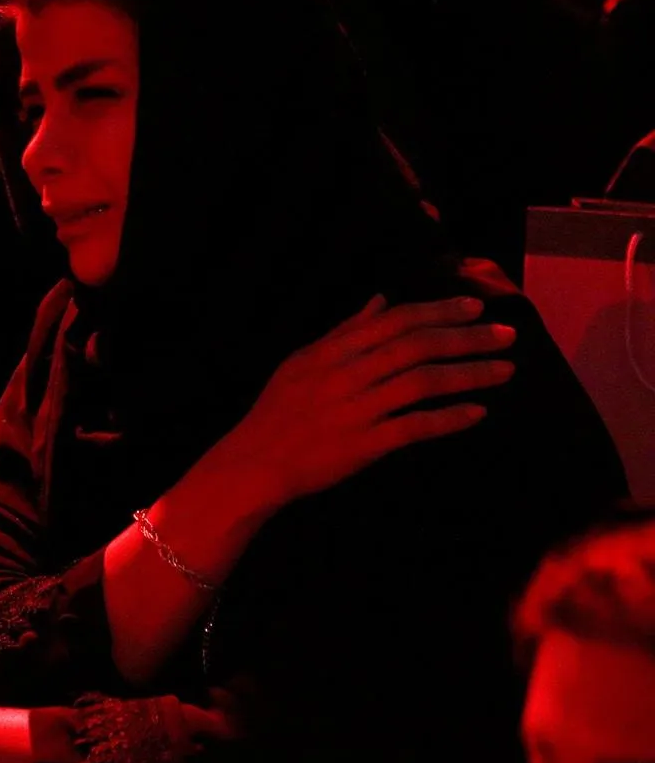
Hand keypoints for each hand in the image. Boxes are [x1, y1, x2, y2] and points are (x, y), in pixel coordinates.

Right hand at [212, 296, 515, 512]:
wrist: (255, 462)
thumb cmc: (279, 411)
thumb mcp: (303, 361)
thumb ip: (345, 332)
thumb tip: (380, 300)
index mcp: (331, 351)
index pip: (394, 321)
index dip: (438, 311)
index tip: (475, 307)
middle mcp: (345, 375)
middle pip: (415, 346)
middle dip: (466, 337)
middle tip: (506, 335)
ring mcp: (355, 410)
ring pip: (421, 383)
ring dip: (469, 374)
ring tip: (505, 370)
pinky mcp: (364, 445)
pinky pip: (414, 427)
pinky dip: (448, 418)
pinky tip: (477, 412)